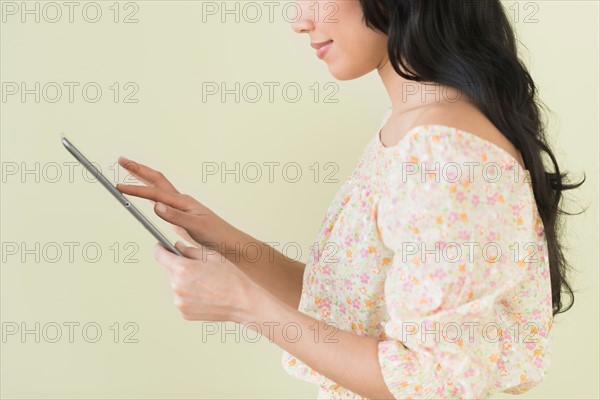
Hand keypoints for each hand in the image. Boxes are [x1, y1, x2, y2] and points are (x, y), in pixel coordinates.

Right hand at [116, 156, 236, 249]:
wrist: (228, 242)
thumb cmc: (215, 235)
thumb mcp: (194, 227)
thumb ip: (175, 216)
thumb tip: (155, 206)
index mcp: (183, 202)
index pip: (155, 193)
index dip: (135, 190)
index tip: (119, 187)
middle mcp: (181, 200)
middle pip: (156, 180)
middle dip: (138, 169)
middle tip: (121, 160)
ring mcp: (180, 206)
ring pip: (158, 187)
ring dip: (143, 177)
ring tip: (130, 169)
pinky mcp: (180, 215)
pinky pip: (161, 198)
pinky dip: (150, 191)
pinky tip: (146, 194)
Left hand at [155, 241, 261, 322]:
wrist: (243, 302)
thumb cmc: (231, 277)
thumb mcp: (212, 255)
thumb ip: (190, 249)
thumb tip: (177, 247)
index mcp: (183, 269)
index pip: (160, 255)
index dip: (160, 248)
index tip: (160, 246)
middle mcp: (177, 286)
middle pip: (169, 270)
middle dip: (178, 265)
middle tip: (197, 266)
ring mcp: (180, 301)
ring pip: (176, 285)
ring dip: (184, 281)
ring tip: (205, 282)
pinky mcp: (184, 313)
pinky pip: (182, 298)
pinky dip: (189, 294)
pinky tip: (205, 293)